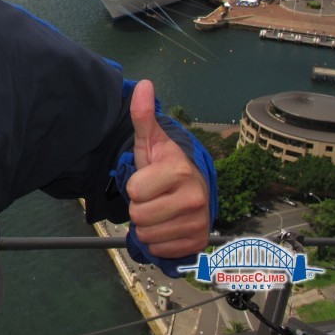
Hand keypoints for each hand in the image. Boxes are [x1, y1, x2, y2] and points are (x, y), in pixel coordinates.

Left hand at [125, 80, 209, 258]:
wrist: (193, 188)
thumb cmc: (166, 165)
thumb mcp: (150, 141)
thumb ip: (143, 116)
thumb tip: (144, 84)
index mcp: (180, 172)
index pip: (135, 192)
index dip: (135, 187)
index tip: (148, 180)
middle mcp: (194, 198)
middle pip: (140, 216)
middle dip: (140, 207)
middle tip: (153, 197)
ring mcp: (199, 222)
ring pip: (148, 235)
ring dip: (148, 225)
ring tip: (159, 209)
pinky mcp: (198, 242)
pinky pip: (161, 250)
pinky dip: (159, 241)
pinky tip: (168, 225)